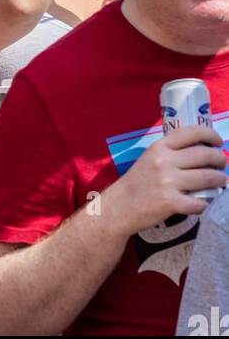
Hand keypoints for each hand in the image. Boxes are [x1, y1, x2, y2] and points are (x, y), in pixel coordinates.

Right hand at [101, 126, 226, 236]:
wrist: (120, 206)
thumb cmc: (138, 182)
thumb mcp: (150, 158)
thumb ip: (172, 153)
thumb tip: (202, 152)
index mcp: (160, 147)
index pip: (191, 132)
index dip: (210, 135)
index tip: (218, 141)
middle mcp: (164, 161)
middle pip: (205, 155)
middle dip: (220, 159)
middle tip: (223, 165)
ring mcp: (168, 182)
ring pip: (207, 178)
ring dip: (220, 181)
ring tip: (221, 182)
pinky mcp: (170, 203)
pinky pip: (200, 203)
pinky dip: (208, 204)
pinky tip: (207, 203)